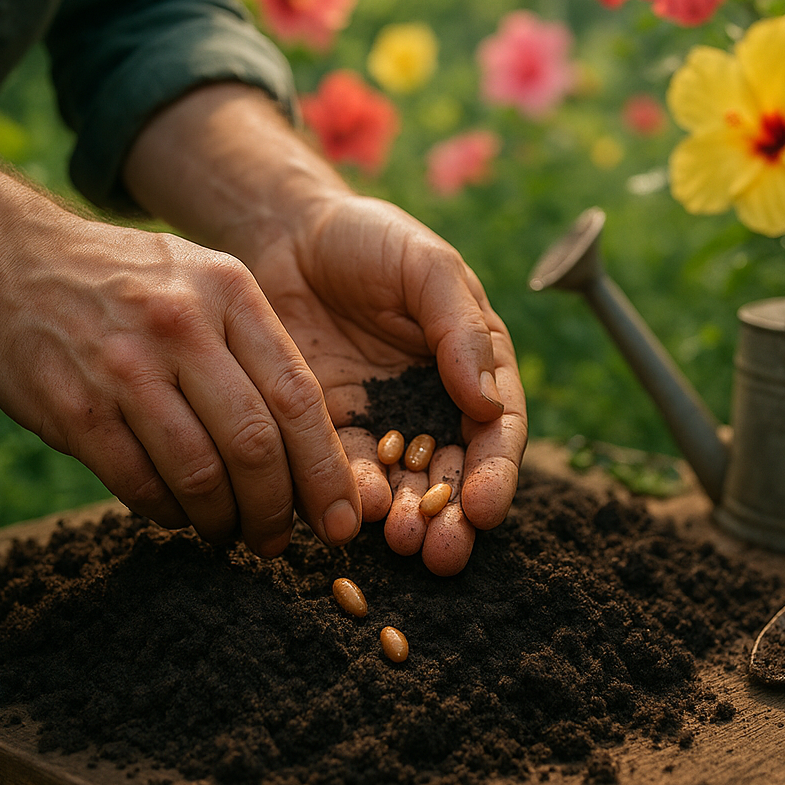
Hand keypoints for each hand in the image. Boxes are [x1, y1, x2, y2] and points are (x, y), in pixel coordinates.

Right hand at [0, 216, 362, 556]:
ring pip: (199, 474)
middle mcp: (181, 326)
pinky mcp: (76, 409)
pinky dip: (166, 513)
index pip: (297, 396)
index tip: (339, 519)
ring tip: (226, 532)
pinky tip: (175, 514)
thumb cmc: (122, 282)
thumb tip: (309, 441)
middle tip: (277, 540)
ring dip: (221, 521)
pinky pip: (140, 484)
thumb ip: (253, 345)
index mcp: (229, 291)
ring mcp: (125, 368)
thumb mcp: (200, 280)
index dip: (324, 469)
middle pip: (254, 444)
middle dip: (275, 510)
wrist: (5, 261)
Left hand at [245, 194, 527, 574]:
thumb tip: (486, 402)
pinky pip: (343, 472)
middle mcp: (434, 404)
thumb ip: (460, 329)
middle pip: (454, 474)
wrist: (286, 232)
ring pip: (403, 486)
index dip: (495, 473)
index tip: (484, 508)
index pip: (497, 430)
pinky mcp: (328, 430)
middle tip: (441, 551)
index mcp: (475, 366)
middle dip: (452, 518)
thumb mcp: (426, 267)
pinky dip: (351, 497)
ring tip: (400, 538)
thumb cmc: (370, 240)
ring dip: (406, 519)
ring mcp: (381, 422)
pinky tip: (351, 511)